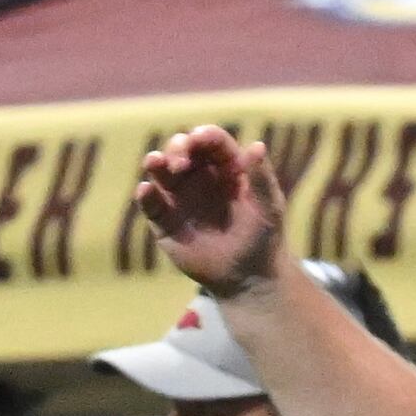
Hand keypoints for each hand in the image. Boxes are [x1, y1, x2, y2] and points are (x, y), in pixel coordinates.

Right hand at [135, 127, 286, 298]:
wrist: (249, 278)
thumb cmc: (263, 238)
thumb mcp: (269, 208)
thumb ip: (261, 178)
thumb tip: (258, 145)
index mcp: (226, 168)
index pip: (212, 143)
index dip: (205, 136)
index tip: (200, 138)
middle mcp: (199, 177)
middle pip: (182, 150)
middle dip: (178, 148)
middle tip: (182, 162)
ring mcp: (180, 197)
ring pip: (161, 172)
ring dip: (156, 162)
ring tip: (155, 162)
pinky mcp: (165, 222)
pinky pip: (151, 205)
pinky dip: (146, 195)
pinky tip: (146, 190)